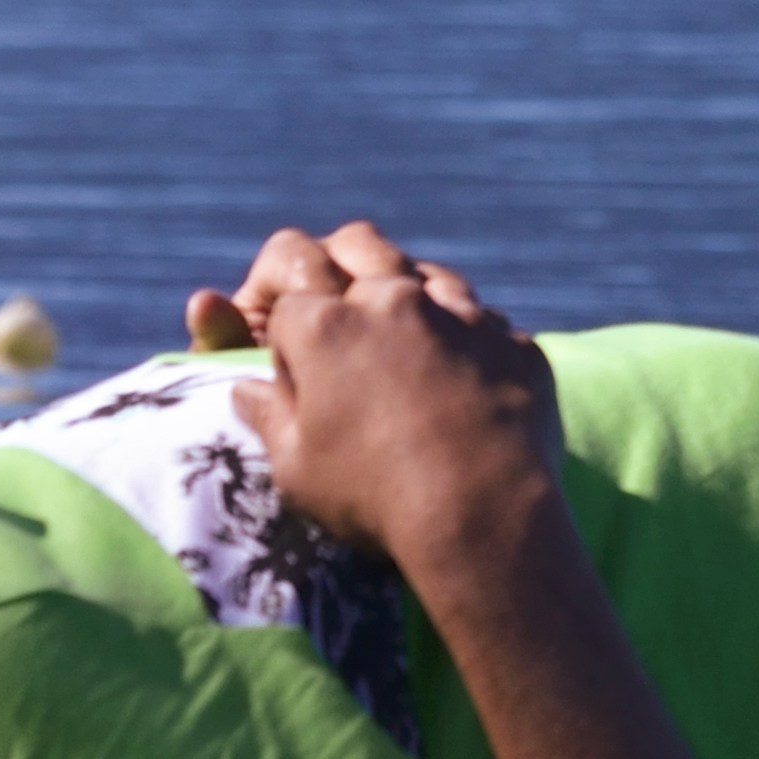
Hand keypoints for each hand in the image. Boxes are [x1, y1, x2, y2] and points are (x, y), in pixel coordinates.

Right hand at [192, 223, 560, 591]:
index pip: (285, 289)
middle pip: (353, 245)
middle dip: (331, 264)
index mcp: (325, 326)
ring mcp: (459, 313)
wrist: (486, 513)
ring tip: (392, 334)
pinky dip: (457, 329)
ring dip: (399, 289)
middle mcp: (392, 300)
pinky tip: (454, 367)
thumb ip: (270, 416)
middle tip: (330, 309)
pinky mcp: (509, 338)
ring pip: (420, 269)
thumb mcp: (297, 469)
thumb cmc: (375, 497)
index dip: (274, 322)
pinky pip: (477, 314)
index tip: (281, 356)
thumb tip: (249, 388)